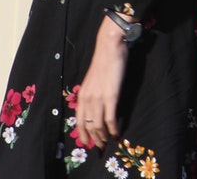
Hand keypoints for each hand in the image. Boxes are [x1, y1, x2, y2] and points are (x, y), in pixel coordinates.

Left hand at [74, 15, 130, 150]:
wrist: (109, 48)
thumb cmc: (103, 63)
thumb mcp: (93, 81)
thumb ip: (93, 95)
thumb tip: (96, 109)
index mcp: (82, 96)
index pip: (79, 121)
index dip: (83, 135)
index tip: (89, 144)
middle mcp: (87, 99)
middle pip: (88, 126)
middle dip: (95, 139)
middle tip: (101, 147)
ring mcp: (98, 98)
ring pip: (98, 125)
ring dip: (103, 137)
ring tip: (108, 142)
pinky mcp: (111, 96)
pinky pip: (110, 119)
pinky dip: (113, 129)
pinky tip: (117, 134)